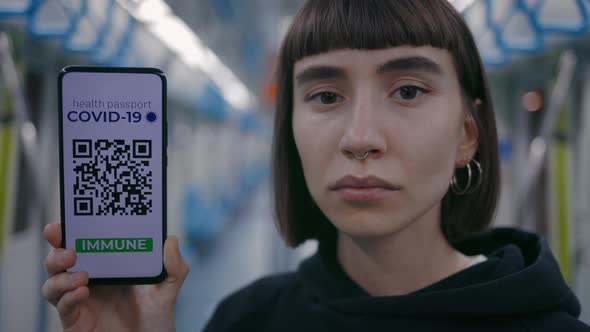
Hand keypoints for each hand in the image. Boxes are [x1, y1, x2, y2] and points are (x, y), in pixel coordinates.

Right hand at [42, 223, 189, 331]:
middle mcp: (89, 280)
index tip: (68, 219)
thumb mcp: (168, 289)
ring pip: (52, 283)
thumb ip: (174, 265)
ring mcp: (79, 301)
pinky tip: (83, 291)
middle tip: (69, 248)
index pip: (83, 243)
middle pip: (59, 260)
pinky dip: (68, 297)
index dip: (71, 230)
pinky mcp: (75, 321)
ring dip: (61, 276)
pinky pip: (62, 307)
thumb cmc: (155, 318)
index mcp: (107, 266)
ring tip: (82, 275)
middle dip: (56, 249)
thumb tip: (170, 240)